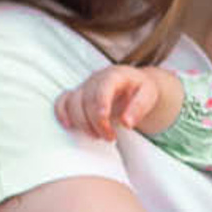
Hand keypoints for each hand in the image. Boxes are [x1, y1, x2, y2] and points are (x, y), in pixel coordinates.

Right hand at [54, 64, 183, 140]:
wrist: (136, 85)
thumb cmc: (142, 90)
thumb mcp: (149, 95)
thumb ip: (140, 107)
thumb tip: (126, 123)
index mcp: (115, 75)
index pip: (104, 87)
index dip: (101, 103)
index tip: (103, 119)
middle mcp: (97, 79)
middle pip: (87, 100)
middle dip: (96, 122)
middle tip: (110, 137)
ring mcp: (85, 86)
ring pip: (72, 102)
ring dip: (81, 123)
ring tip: (96, 135)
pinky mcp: (77, 95)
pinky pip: (62, 101)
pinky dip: (61, 113)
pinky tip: (69, 126)